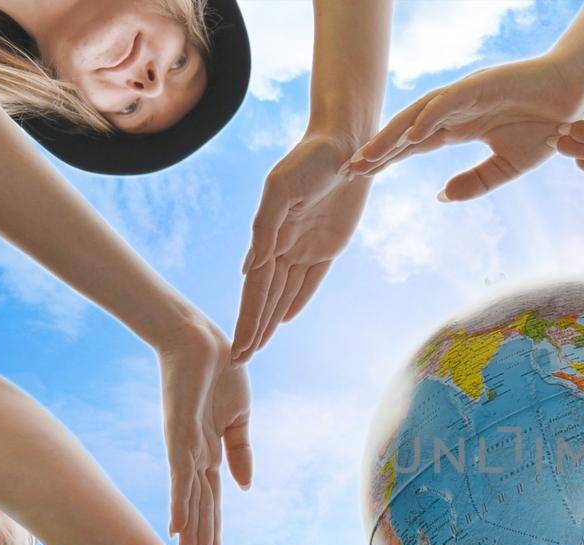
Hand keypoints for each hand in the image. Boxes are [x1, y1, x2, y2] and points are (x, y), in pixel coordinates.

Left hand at [155, 321, 252, 544]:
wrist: (200, 339)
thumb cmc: (219, 371)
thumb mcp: (238, 418)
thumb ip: (240, 452)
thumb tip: (244, 487)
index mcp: (210, 456)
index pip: (213, 506)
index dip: (213, 538)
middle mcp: (194, 461)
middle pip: (200, 515)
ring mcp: (185, 450)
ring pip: (190, 504)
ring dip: (191, 539)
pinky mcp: (180, 436)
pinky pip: (181, 475)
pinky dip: (181, 502)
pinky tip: (177, 528)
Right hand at [235, 133, 367, 362]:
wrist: (344, 144)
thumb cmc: (309, 159)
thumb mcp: (281, 189)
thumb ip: (266, 227)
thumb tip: (250, 268)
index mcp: (268, 236)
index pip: (255, 288)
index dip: (247, 319)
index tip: (238, 347)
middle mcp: (283, 245)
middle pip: (266, 298)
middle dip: (253, 329)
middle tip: (241, 360)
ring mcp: (305, 247)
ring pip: (285, 293)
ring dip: (271, 320)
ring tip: (258, 346)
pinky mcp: (329, 245)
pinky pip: (311, 281)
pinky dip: (299, 299)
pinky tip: (287, 319)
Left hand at [343, 54, 583, 199]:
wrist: (574, 100)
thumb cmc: (545, 128)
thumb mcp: (506, 167)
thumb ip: (474, 182)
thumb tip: (440, 197)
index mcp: (458, 128)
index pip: (413, 144)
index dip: (388, 158)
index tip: (362, 176)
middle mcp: (454, 110)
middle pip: (407, 130)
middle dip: (380, 148)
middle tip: (351, 168)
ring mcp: (465, 96)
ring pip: (419, 115)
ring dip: (394, 134)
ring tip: (370, 154)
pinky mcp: (480, 86)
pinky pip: (448, 103)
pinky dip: (429, 117)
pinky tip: (411, 135)